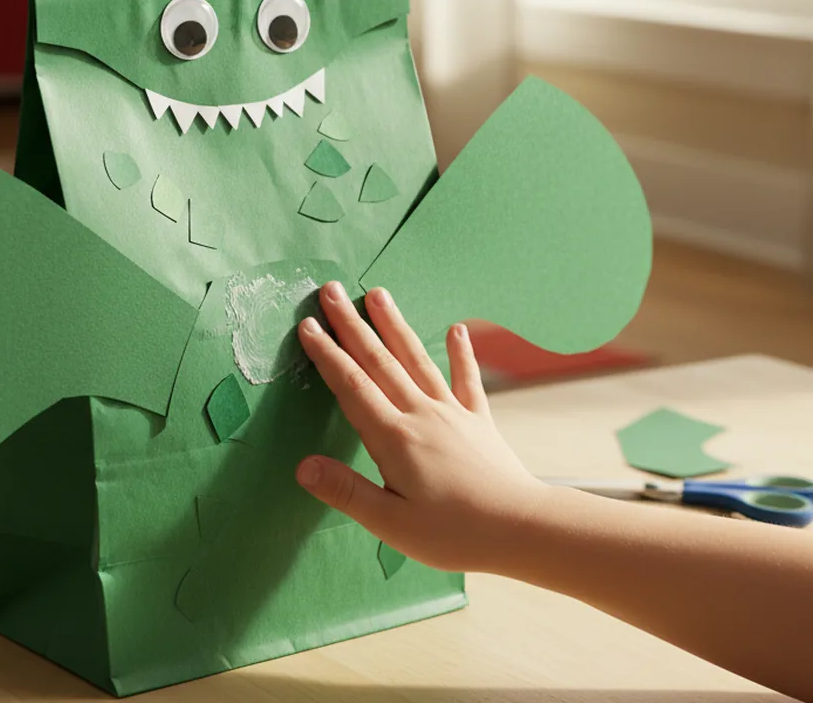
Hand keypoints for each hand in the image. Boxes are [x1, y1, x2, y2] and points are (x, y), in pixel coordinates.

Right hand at [295, 281, 548, 572]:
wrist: (521, 528)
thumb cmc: (453, 533)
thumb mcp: (390, 522)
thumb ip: (345, 491)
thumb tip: (302, 465)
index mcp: (393, 437)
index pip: (351, 386)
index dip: (327, 355)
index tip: (308, 325)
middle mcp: (420, 414)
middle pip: (379, 361)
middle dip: (351, 325)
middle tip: (331, 291)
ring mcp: (452, 413)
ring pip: (416, 359)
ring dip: (394, 325)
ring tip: (378, 294)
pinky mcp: (479, 421)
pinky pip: (467, 379)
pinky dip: (461, 353)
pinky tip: (458, 329)